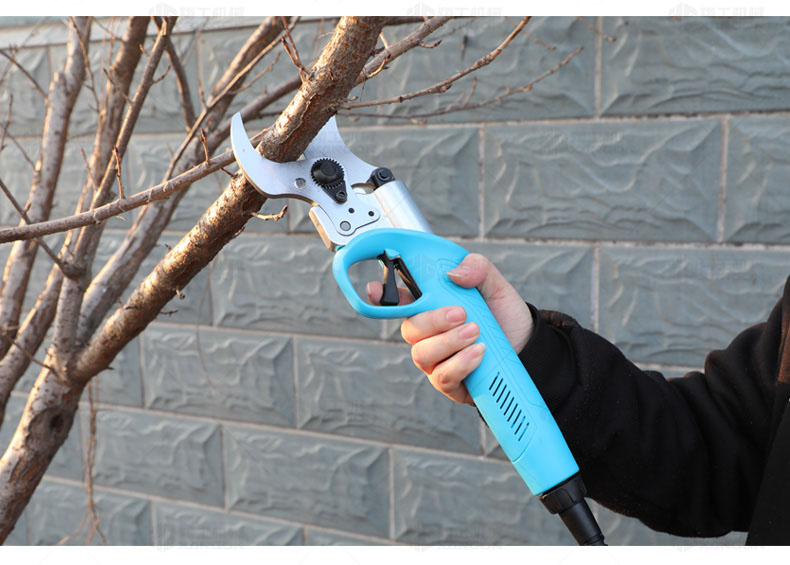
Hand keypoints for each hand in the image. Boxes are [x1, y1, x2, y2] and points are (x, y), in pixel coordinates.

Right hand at [366, 253, 532, 405]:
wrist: (528, 349)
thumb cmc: (504, 317)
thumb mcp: (495, 286)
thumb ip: (478, 269)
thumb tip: (454, 273)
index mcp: (431, 306)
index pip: (398, 299)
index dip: (380, 295)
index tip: (375, 289)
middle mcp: (427, 334)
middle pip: (410, 328)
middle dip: (434, 320)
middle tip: (462, 314)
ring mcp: (435, 360)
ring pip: (422, 353)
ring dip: (449, 342)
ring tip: (476, 333)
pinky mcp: (448, 383)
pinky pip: (442, 376)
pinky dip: (460, 363)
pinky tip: (479, 354)